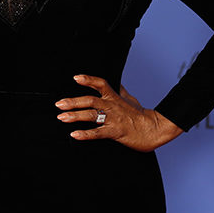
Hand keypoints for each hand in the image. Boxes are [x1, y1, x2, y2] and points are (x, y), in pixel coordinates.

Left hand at [55, 74, 182, 151]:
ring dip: (75, 116)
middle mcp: (112, 106)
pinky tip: (74, 134)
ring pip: (91, 115)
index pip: (101, 84)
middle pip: (90, 100)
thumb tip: (115, 83)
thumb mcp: (130, 99)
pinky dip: (85, 134)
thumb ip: (120, 91)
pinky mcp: (115, 132)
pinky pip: (98, 133)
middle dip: (73, 102)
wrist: (154, 129)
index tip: (76, 78)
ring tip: (61, 117)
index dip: (88, 80)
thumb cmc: (141, 115)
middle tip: (59, 104)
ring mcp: (113, 119)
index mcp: (115, 97)